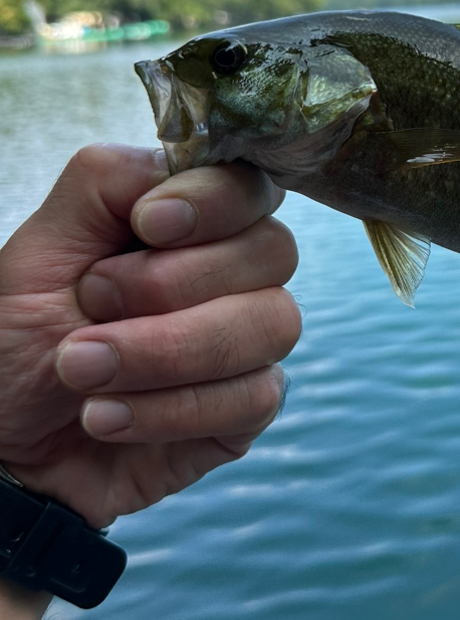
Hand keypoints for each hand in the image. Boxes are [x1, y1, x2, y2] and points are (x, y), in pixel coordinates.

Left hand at [0, 144, 301, 527]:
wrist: (4, 448)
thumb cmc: (18, 342)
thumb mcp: (40, 250)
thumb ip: (106, 184)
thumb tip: (174, 171)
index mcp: (191, 222)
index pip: (250, 185)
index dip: (214, 202)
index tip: (147, 225)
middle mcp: (235, 275)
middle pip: (272, 251)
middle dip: (171, 285)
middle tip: (89, 304)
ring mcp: (249, 342)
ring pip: (271, 324)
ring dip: (167, 352)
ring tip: (83, 374)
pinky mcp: (248, 407)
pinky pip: (252, 397)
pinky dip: (170, 410)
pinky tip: (108, 419)